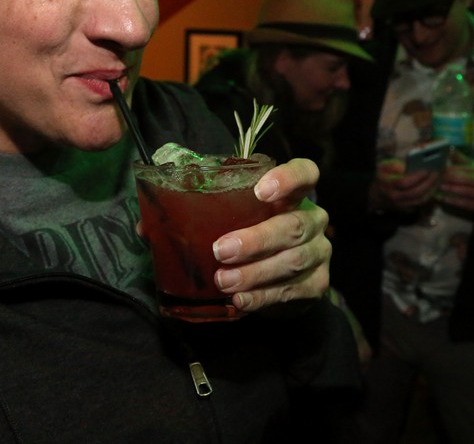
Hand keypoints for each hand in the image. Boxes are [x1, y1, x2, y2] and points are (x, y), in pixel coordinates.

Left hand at [211, 158, 330, 313]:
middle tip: (222, 251)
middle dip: (257, 240)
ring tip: (223, 281)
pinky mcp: (317, 283)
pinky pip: (290, 290)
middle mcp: (313, 219)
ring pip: (292, 261)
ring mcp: (319, 252)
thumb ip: (211, 208)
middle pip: (294, 225)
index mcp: (295, 193)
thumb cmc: (251, 231)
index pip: (305, 173)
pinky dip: (262, 296)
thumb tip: (154, 218)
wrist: (280, 277)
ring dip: (254, 273)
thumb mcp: (237, 214)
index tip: (260, 191)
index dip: (288, 179)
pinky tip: (240, 299)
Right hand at [369, 158, 438, 211]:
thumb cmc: (381, 179)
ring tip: (437, 180)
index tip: (427, 170)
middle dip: (428, 183)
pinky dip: (428, 196)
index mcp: (389, 185)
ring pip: (420, 200)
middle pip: (416, 192)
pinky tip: (433, 187)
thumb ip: (395, 166)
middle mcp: (395, 197)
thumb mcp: (384, 168)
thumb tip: (409, 165)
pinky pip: (421, 203)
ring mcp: (401, 205)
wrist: (376, 196)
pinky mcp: (406, 209)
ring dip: (431, 190)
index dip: (417, 177)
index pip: (405, 182)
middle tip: (437, 173)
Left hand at [437, 151, 473, 216]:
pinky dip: (457, 202)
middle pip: (468, 178)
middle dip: (452, 177)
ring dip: (453, 189)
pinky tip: (445, 200)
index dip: (453, 168)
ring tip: (439, 187)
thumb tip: (450, 149)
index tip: (439, 167)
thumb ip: (464, 161)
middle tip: (436, 177)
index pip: (468, 168)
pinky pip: (470, 204)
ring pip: (469, 191)